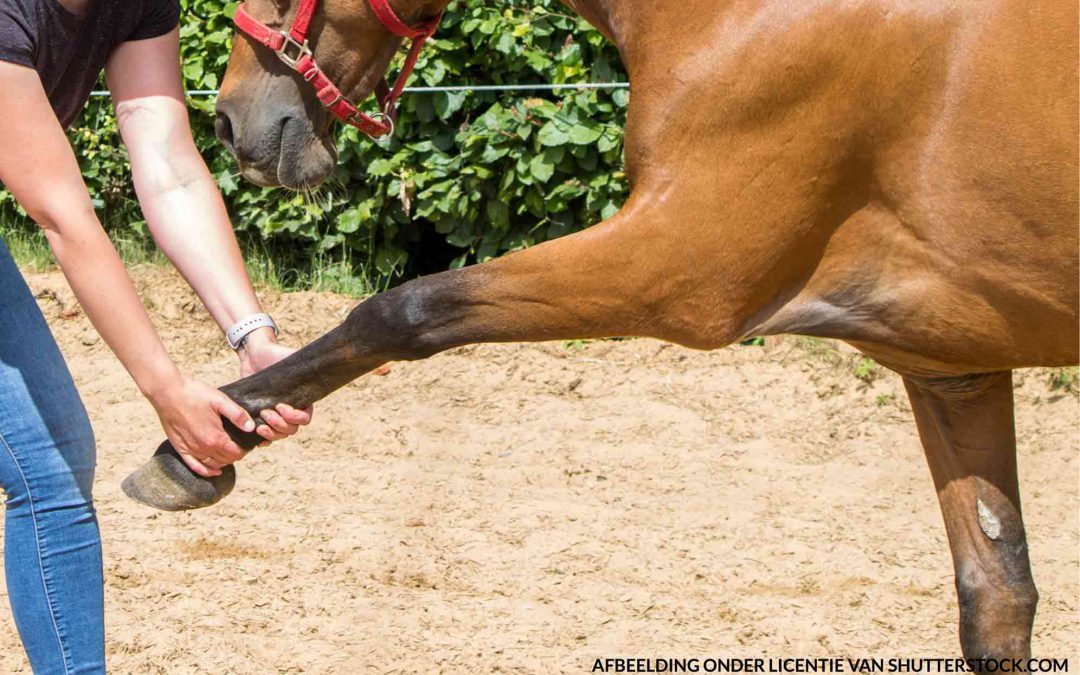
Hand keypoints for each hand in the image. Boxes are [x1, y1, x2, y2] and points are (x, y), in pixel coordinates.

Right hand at [147, 373, 256, 476]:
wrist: (168, 393)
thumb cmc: (195, 394)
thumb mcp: (220, 400)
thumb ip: (237, 415)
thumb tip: (251, 428)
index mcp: (215, 438)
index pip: (236, 453)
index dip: (244, 449)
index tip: (247, 442)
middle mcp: (203, 448)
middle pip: (226, 460)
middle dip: (235, 454)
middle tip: (239, 444)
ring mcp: (191, 450)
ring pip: (213, 464)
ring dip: (223, 461)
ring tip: (229, 452)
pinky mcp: (180, 449)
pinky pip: (195, 466)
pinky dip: (206, 471)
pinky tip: (214, 471)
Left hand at [237, 330, 312, 445]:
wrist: (254, 354)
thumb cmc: (276, 354)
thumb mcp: (293, 357)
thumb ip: (308, 365)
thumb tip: (324, 365)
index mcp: (302, 400)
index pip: (305, 419)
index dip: (294, 417)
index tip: (280, 406)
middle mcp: (290, 410)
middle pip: (292, 429)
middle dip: (279, 424)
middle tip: (265, 412)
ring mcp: (275, 415)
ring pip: (280, 435)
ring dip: (271, 433)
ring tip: (258, 424)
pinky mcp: (260, 418)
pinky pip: (265, 437)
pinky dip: (262, 440)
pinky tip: (256, 436)